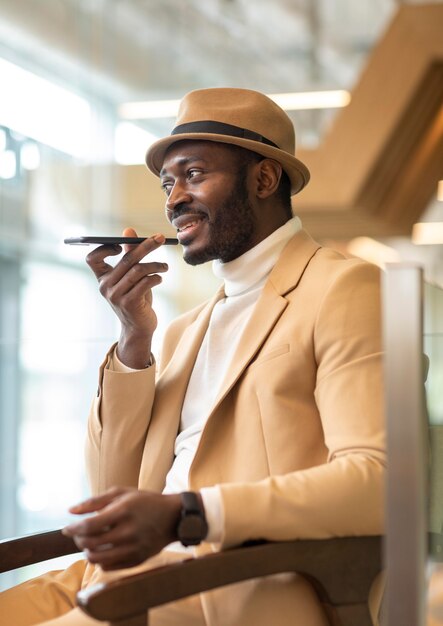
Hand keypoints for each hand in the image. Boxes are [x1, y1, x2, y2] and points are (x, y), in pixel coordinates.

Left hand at [63, 487, 180, 570]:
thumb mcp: (122, 493)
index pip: (89, 526)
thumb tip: (70, 511)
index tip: (66, 528)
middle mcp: (128, 532)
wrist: (173, 517)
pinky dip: (100, 560)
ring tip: (89, 544)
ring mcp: (134, 548)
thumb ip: (95, 501)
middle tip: (78, 534)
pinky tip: (104, 550)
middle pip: (90, 544)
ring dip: (87, 552)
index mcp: (123, 511)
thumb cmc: (144, 502)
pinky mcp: (137, 561)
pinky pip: (108, 567)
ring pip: (97, 559)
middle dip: (78, 540)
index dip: (73, 529)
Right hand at [86, 227, 168, 367]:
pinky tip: (160, 278)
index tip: (121, 244)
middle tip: (160, 238)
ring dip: (156, 265)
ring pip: (138, 270)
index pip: (92, 259)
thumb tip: (128, 230)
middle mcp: (105, 287)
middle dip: (145, 246)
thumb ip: (129, 254)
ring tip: (165, 267)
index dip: (104, 248)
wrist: (139, 327)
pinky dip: (156, 277)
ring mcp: (116, 296)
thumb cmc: (136, 298)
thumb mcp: (132, 276)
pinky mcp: (129, 303)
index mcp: (102, 278)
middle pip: (125, 259)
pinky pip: (145, 282)